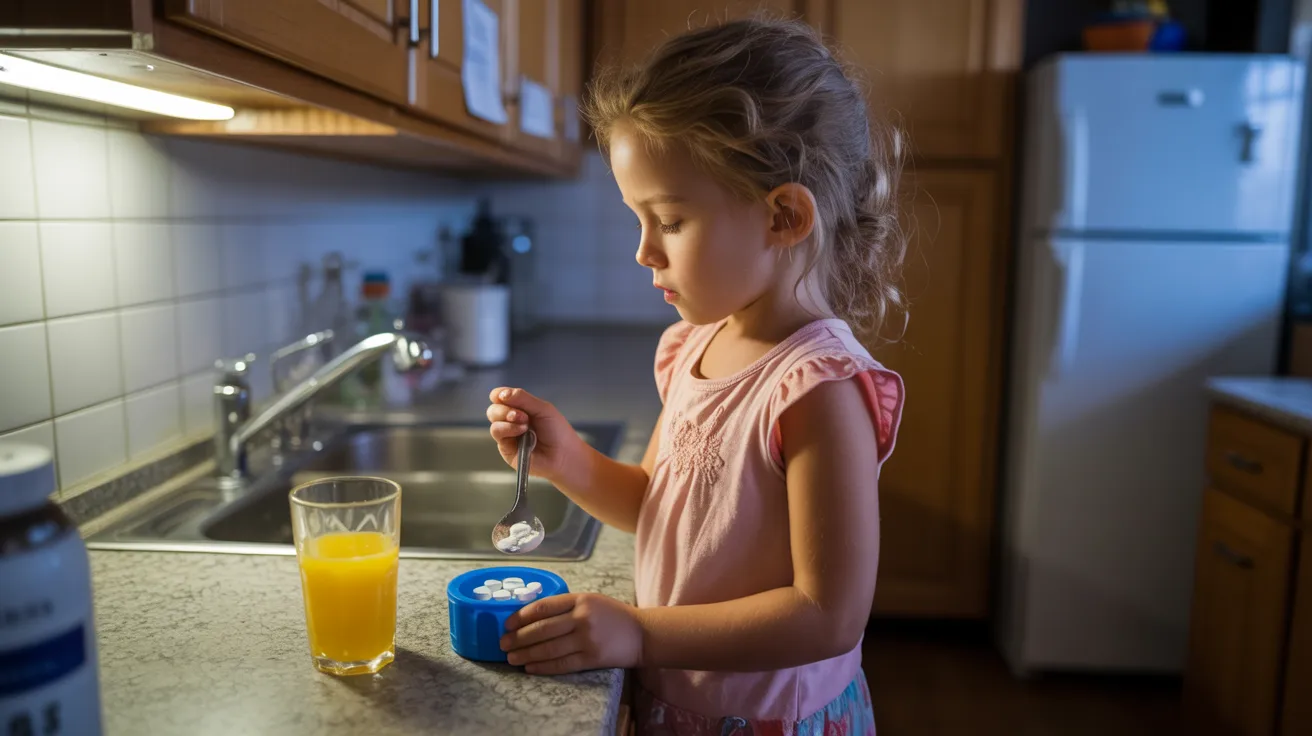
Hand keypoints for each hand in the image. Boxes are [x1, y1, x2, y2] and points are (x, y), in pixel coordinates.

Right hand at [487, 387, 587, 485]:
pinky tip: (521, 431)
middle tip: (522, 415)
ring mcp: (508, 435)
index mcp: (520, 408)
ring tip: (525, 424)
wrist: (563, 455)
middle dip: (505, 409)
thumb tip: (501, 394)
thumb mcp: (542, 409)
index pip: (500, 397)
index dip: (500, 394)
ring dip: (507, 418)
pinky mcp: (505, 448)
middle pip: (493, 409)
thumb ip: (522, 398)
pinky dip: (507, 429)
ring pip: (494, 421)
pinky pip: (497, 433)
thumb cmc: (557, 431)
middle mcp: (511, 421)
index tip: (506, 396)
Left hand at [500, 593, 643, 674]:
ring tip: (511, 658)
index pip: (543, 607)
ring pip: (549, 648)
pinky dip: (543, 666)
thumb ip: (566, 606)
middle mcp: (582, 617)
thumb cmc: (613, 616)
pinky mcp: (592, 658)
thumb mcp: (591, 601)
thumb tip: (531, 617)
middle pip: (542, 629)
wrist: (642, 634)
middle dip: (518, 638)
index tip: (507, 624)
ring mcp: (587, 639)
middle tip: (503, 644)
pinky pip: (562, 664)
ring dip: (526, 654)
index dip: (521, 616)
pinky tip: (530, 667)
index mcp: (580, 599)